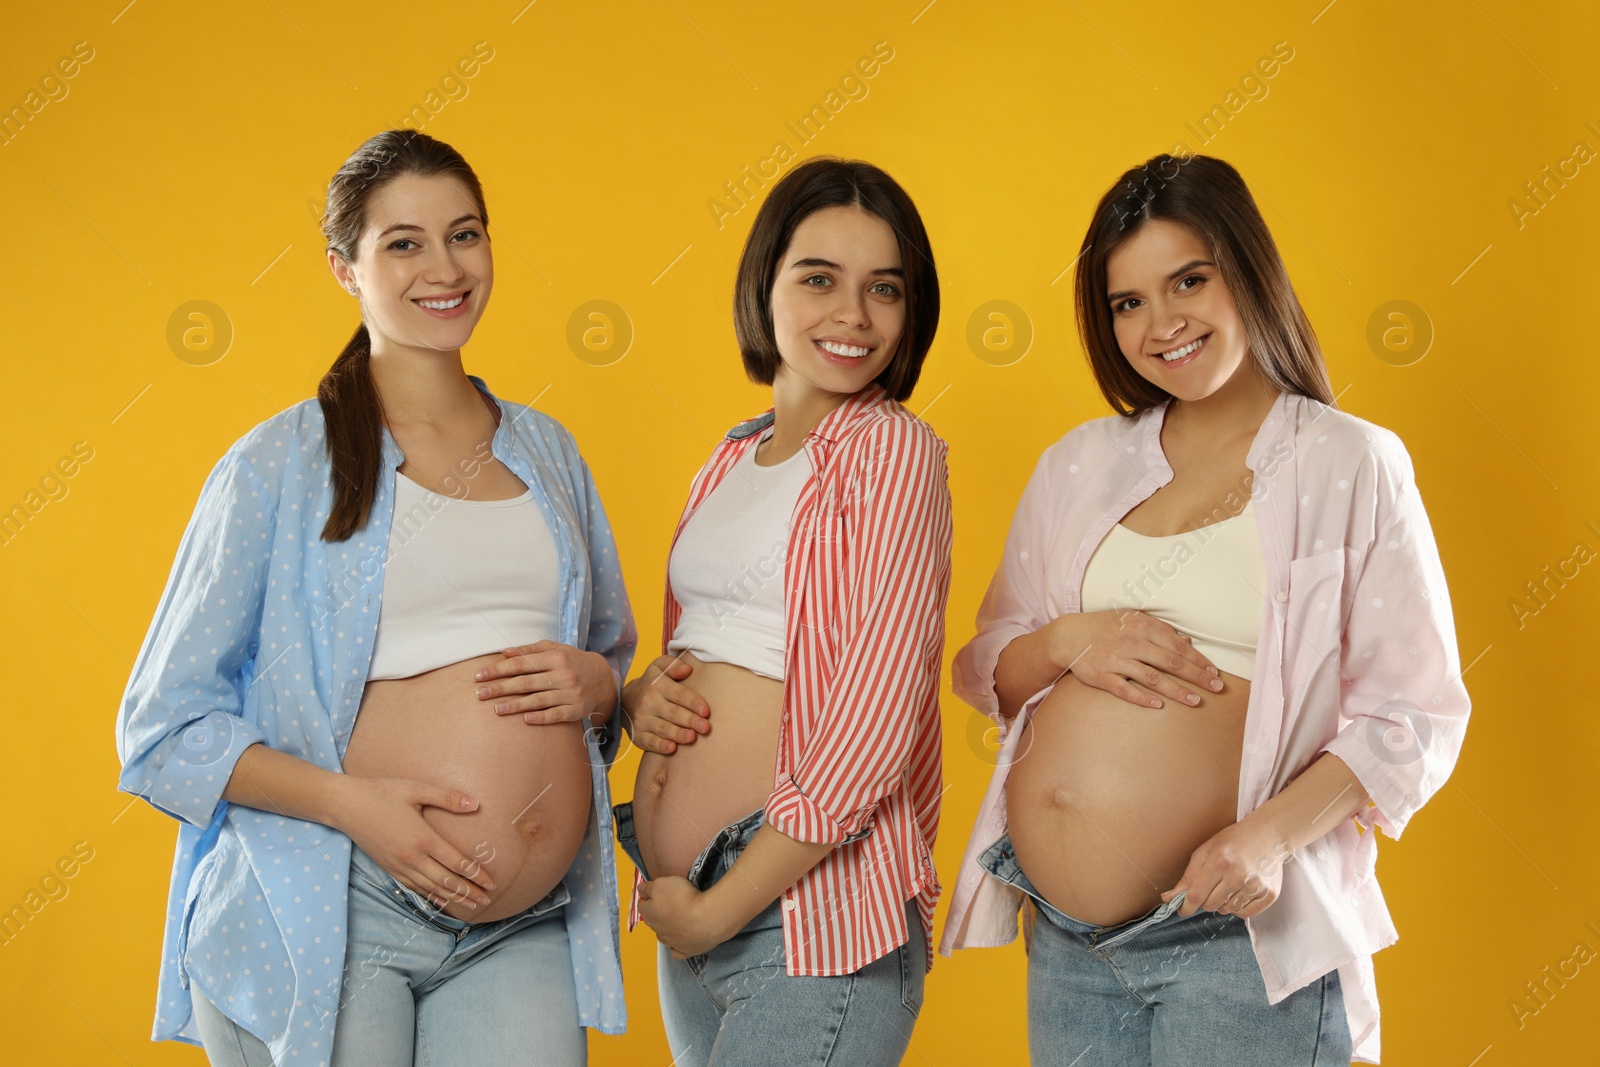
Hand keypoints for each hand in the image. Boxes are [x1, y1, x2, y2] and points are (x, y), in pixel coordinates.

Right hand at [335, 776, 497, 910]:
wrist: (346, 805)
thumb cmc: (382, 793)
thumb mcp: (416, 789)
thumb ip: (447, 798)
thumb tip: (475, 804)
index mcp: (423, 839)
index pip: (457, 863)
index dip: (476, 875)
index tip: (492, 883)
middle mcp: (412, 858)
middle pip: (447, 881)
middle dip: (469, 891)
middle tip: (488, 900)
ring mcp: (399, 866)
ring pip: (431, 888)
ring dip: (453, 897)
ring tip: (471, 904)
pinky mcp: (389, 868)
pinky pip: (414, 887)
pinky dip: (431, 896)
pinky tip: (441, 900)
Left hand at [472, 640, 614, 725]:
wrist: (603, 679)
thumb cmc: (572, 661)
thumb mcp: (554, 649)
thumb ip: (529, 650)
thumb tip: (504, 652)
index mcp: (556, 658)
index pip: (521, 664)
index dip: (498, 669)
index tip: (478, 676)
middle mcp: (563, 675)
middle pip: (526, 682)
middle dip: (500, 688)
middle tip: (479, 694)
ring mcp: (570, 694)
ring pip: (538, 700)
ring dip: (515, 705)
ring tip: (496, 708)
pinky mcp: (576, 710)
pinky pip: (556, 715)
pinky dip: (540, 717)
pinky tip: (525, 720)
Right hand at [621, 655, 709, 754]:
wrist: (624, 700)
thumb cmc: (651, 684)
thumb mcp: (658, 667)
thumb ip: (673, 665)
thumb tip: (687, 669)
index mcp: (657, 685)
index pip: (678, 693)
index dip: (692, 702)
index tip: (706, 711)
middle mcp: (649, 702)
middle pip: (673, 713)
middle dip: (690, 720)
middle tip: (705, 727)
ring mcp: (642, 720)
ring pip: (663, 728)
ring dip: (678, 734)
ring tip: (692, 737)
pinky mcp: (638, 735)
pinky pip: (650, 742)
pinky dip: (660, 746)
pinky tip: (672, 748)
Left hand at [637, 875, 730, 957]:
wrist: (706, 918)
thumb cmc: (682, 898)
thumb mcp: (661, 884)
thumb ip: (648, 887)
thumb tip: (640, 890)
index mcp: (650, 913)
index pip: (641, 904)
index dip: (647, 896)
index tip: (655, 890)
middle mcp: (658, 930)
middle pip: (652, 920)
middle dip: (657, 912)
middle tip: (669, 903)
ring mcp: (671, 942)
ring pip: (663, 936)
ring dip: (666, 928)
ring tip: (676, 919)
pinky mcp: (686, 951)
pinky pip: (676, 952)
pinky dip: (676, 947)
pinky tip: (680, 941)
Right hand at [1051, 610, 1224, 708]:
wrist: (1069, 636)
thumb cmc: (1105, 627)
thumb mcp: (1132, 619)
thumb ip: (1159, 629)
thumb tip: (1186, 640)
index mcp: (1141, 626)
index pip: (1177, 646)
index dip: (1198, 660)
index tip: (1214, 672)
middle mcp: (1131, 643)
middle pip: (1171, 662)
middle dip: (1197, 676)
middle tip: (1216, 688)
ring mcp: (1116, 661)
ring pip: (1152, 678)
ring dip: (1176, 690)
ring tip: (1195, 701)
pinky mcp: (1102, 676)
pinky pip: (1125, 690)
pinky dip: (1142, 698)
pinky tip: (1159, 705)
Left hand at [1162, 819, 1288, 918]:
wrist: (1268, 835)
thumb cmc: (1233, 842)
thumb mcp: (1205, 852)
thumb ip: (1187, 877)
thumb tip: (1167, 898)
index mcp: (1219, 862)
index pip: (1196, 895)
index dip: (1185, 906)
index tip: (1182, 909)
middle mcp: (1238, 875)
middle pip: (1210, 905)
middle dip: (1205, 899)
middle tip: (1212, 885)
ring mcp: (1256, 886)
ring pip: (1227, 910)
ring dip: (1223, 902)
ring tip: (1229, 884)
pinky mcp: (1270, 894)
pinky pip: (1245, 914)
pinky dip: (1239, 907)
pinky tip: (1241, 891)